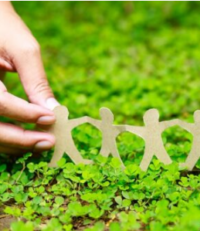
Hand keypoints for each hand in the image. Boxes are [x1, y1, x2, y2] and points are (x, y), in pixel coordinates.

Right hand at [0, 2, 58, 153]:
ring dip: (15, 144)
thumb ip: (37, 81)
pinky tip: (28, 139)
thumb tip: (54, 111)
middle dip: (20, 140)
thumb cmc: (4, 28)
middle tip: (49, 142)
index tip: (52, 119)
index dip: (25, 115)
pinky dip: (8, 138)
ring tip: (43, 144)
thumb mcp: (23, 50)